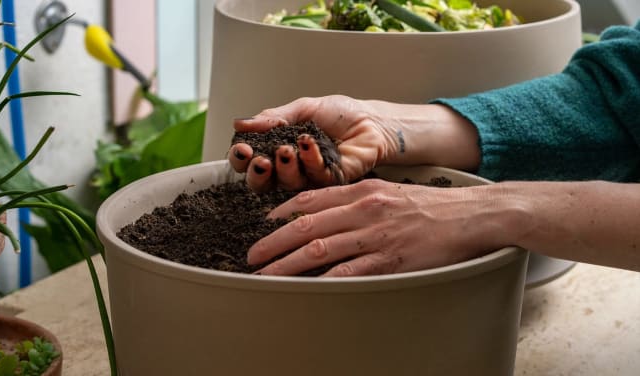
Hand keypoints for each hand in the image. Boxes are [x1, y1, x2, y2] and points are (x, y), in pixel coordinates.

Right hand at [229, 95, 391, 191]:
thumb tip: (240, 123)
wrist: (371, 121)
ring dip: (283, 167)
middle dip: (256, 173)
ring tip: (286, 149)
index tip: (241, 148)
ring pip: (285, 184)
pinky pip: (313, 178)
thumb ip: (272, 118)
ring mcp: (308, 180)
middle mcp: (289, 169)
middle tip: (259, 159)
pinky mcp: (329, 185)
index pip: (249, 162)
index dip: (241, 159)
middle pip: (261, 183)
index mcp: (277, 149)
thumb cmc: (340, 115)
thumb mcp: (301, 109)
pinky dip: (309, 159)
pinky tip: (309, 143)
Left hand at [246, 179, 525, 275]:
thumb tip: (328, 214)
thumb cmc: (431, 206)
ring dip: (287, 264)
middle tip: (252, 255)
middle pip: (306, 226)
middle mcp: (364, 209)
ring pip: (320, 249)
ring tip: (267, 275)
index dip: (281, 212)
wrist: (472, 215)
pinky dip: (324, 280)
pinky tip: (307, 288)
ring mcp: (376, 234)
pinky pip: (350, 272)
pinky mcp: (391, 258)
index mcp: (362, 190)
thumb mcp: (389, 192)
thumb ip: (358, 200)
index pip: (311, 198)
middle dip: (273, 242)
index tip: (264, 223)